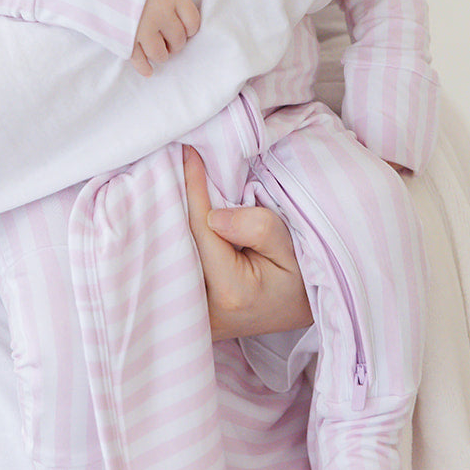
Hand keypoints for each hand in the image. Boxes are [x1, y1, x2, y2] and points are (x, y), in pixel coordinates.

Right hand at [131, 0, 203, 75]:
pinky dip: (144, 68)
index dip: (191, 27)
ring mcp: (142, 29)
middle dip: (177, 42)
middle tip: (171, 39)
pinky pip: (138, 60)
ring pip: (161, 53)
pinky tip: (149, 71)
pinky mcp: (125, 38)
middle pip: (178, 39)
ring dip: (163, 54)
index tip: (186, 27)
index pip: (193, 21)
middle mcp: (160, 15)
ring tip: (159, 49)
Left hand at [183, 145, 312, 338]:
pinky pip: (175, 266)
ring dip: (169, 219)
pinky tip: (172, 212)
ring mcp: (194, 316)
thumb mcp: (292, 246)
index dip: (193, 188)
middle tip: (171, 160)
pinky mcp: (188, 313)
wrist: (300, 316)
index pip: (201, 229)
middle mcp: (205, 311)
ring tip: (168, 180)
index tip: (188, 153)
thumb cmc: (300, 278)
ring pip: (172, 256)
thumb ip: (257, 226)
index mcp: (232, 292)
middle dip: (173, 201)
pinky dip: (173, 238)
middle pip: (178, 244)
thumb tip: (213, 215)